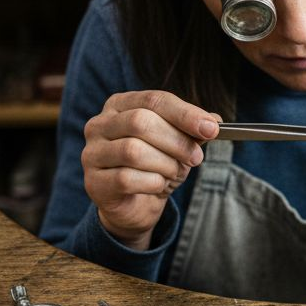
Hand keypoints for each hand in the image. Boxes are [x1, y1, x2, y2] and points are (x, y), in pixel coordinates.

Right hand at [81, 90, 220, 249]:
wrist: (136, 205)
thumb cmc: (155, 166)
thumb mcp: (177, 144)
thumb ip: (192, 130)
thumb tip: (213, 120)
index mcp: (120, 105)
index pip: (154, 100)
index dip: (185, 114)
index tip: (211, 128)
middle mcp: (99, 124)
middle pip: (141, 122)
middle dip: (176, 141)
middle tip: (196, 157)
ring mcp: (92, 153)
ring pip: (133, 151)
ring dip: (165, 164)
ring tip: (175, 172)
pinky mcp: (94, 182)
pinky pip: (127, 179)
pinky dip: (152, 183)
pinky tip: (158, 185)